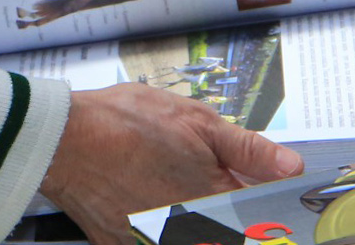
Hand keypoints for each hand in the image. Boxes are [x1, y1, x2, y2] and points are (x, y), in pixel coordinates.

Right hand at [40, 84, 303, 244]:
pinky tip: (148, 197)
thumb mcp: (196, 121)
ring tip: (165, 182)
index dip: (263, 209)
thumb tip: (290, 166)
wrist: (64, 140)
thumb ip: (247, 149)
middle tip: (193, 178)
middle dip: (226, 211)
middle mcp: (187, 232)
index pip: (258, 221)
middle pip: (224, 230)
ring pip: (193, 235)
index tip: (263, 201)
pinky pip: (156, 240)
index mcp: (214, 202)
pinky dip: (162, 227)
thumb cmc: (124, 125)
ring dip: (196, 220)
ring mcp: (155, 243)